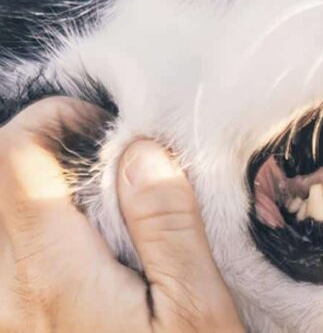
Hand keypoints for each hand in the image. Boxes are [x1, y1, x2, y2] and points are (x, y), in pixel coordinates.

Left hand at [0, 97, 244, 332]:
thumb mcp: (197, 308)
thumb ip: (167, 224)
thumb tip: (140, 151)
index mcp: (56, 277)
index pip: (17, 158)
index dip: (55, 116)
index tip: (107, 122)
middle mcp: (12, 294)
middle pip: (2, 181)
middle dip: (53, 147)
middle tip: (116, 156)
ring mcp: (8, 315)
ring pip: (5, 219)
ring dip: (47, 189)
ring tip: (109, 199)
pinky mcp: (18, 327)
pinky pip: (12, 256)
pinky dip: (45, 226)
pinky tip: (93, 244)